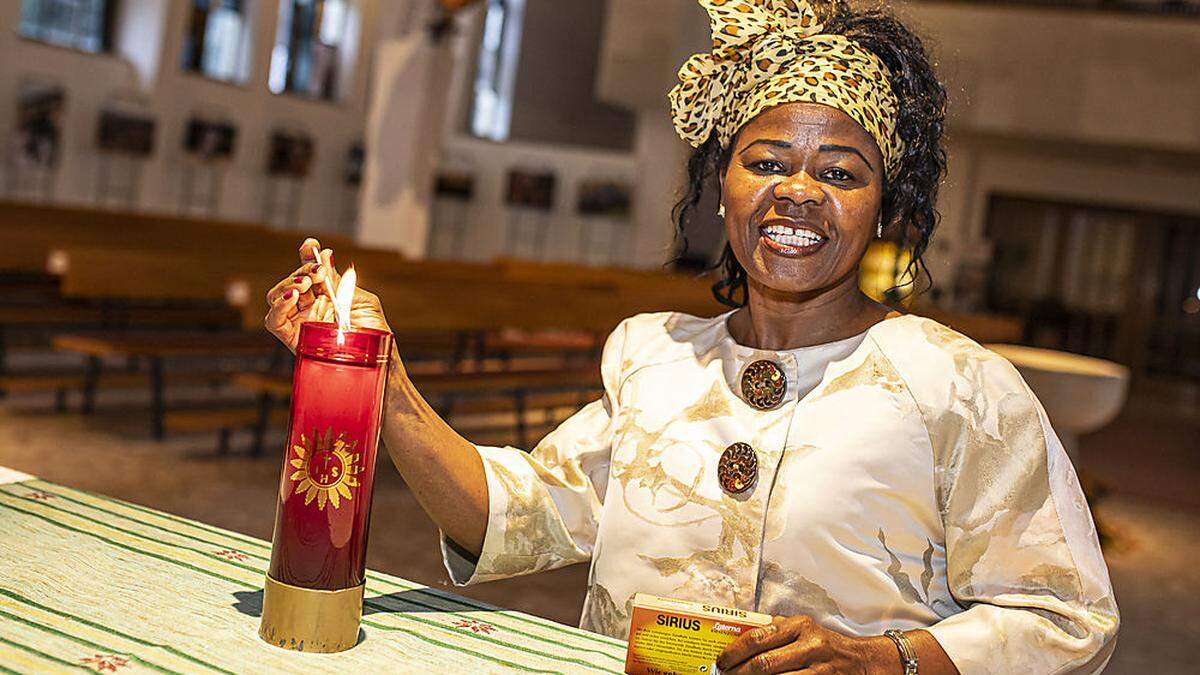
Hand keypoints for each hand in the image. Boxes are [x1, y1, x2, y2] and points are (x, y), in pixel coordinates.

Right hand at [265, 237, 390, 351]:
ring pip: (277, 297)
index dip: (307, 255)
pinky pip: (274, 321)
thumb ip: (341, 281)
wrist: (379, 364)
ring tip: (307, 283)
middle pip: (293, 281)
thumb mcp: (362, 301)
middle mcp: (310, 308)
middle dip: (303, 269)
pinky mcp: (293, 340)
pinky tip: (293, 296)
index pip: (310, 271)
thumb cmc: (375, 335)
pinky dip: (279, 306)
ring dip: (289, 284)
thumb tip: (326, 256)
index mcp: (327, 296)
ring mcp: (300, 323)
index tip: (311, 244)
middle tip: (319, 271)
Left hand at [716, 615, 896, 674]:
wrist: (860, 660)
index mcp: (799, 626)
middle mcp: (809, 645)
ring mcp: (818, 669)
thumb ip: (775, 630)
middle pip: (764, 663)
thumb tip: (739, 637)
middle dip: (739, 672)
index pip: (758, 637)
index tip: (722, 661)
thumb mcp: (801, 629)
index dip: (735, 652)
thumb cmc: (823, 643)